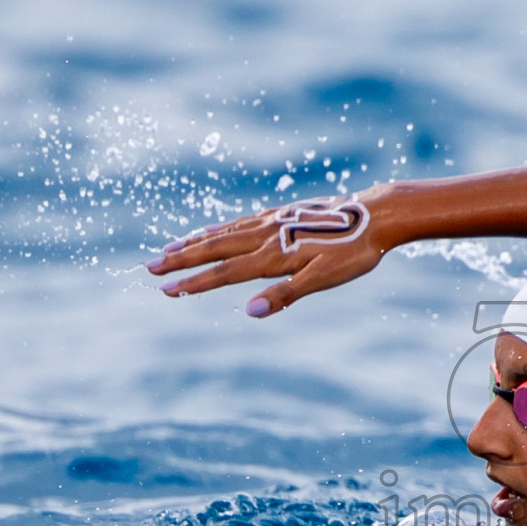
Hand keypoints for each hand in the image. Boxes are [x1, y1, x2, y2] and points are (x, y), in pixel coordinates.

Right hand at [147, 195, 385, 317]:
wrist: (376, 214)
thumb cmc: (354, 253)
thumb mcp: (324, 279)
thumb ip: (286, 295)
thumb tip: (249, 311)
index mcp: (274, 256)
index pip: (225, 272)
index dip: (195, 282)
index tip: (166, 289)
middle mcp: (267, 236)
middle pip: (215, 249)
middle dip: (182, 259)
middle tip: (150, 267)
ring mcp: (273, 222)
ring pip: (224, 233)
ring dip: (195, 242)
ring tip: (169, 248)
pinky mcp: (282, 214)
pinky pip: (241, 222)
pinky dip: (219, 228)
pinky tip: (212, 232)